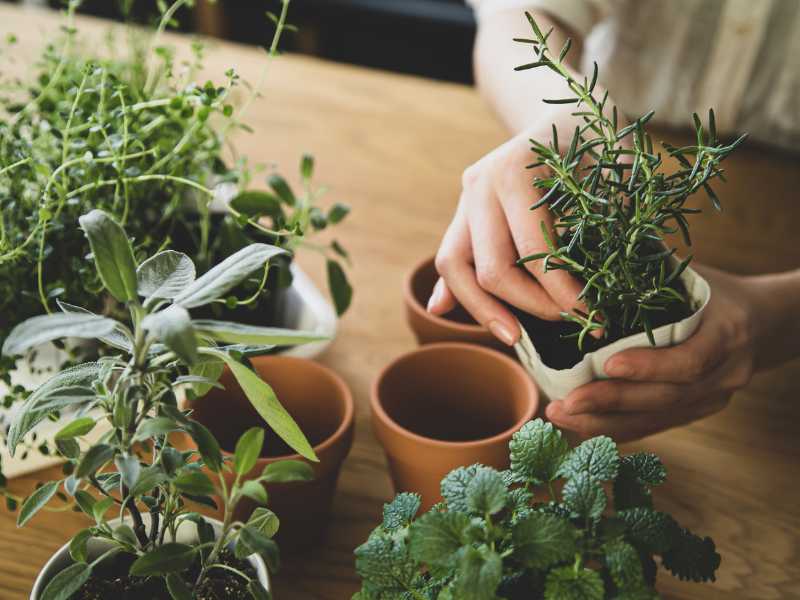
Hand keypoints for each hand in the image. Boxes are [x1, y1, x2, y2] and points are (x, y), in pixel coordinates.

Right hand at [428, 111, 589, 345]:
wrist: (565, 109)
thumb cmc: (599, 142)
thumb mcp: (613, 173)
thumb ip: (605, 225)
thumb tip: (606, 288)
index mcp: (516, 171)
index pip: (532, 252)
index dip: (562, 292)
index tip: (594, 315)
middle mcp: (481, 183)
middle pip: (488, 268)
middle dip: (529, 306)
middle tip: (567, 324)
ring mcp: (466, 197)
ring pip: (453, 266)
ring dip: (482, 309)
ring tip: (513, 337)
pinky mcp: (463, 211)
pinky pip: (450, 256)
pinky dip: (452, 287)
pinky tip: (445, 311)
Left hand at [546, 265, 759, 440]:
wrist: (760, 323)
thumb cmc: (712, 292)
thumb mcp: (691, 277)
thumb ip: (650, 277)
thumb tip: (590, 263)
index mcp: (728, 333)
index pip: (691, 360)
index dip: (650, 366)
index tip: (607, 364)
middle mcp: (725, 373)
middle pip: (666, 397)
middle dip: (611, 401)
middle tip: (565, 402)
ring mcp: (713, 398)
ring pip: (656, 418)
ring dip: (604, 422)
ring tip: (560, 415)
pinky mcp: (696, 413)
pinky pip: (654, 426)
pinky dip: (616, 428)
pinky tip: (580, 426)